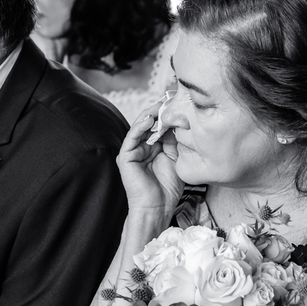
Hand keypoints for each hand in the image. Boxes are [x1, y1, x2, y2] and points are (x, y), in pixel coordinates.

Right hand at [117, 94, 183, 218]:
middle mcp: (143, 146)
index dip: (169, 114)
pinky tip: (150, 118)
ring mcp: (133, 150)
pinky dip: (140, 126)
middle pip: (150, 123)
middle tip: (171, 98)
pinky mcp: (125, 156)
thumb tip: (181, 121)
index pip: (160, 126)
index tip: (180, 102)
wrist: (157, 207)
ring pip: (140, 126)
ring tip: (161, 105)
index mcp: (155, 147)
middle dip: (160, 110)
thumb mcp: (177, 159)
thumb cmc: (168, 188)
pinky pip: (132, 137)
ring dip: (151, 114)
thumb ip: (176, 141)